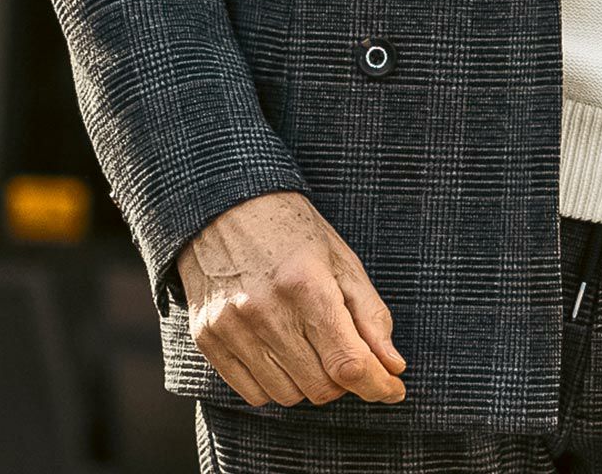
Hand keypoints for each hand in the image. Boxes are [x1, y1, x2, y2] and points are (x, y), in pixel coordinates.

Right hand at [177, 191, 407, 406]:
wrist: (224, 206)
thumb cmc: (291, 230)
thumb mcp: (340, 259)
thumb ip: (370, 314)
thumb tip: (393, 366)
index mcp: (305, 284)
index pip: (347, 362)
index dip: (377, 384)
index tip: (393, 389)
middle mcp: (264, 310)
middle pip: (320, 387)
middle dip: (343, 378)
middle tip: (344, 350)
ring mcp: (231, 327)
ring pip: (288, 395)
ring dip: (309, 381)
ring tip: (309, 343)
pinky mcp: (208, 338)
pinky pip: (253, 394)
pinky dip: (275, 383)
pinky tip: (280, 351)